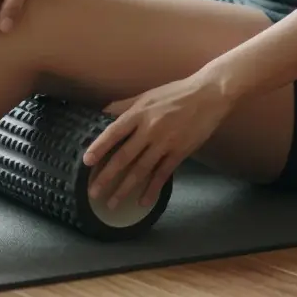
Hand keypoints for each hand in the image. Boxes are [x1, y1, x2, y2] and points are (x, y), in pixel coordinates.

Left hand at [82, 73, 233, 209]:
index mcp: (139, 112)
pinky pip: (162, 174)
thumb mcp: (147, 94)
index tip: (86, 162)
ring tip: (112, 203)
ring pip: (141, 170)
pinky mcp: (180, 152)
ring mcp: (165, 142)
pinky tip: (142, 202)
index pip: (113, 132)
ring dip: (125, 188)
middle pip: (124, 156)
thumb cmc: (176, 93)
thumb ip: (124, 105)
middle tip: (93, 192)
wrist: (209, 95)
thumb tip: (102, 113)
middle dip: (107, 176)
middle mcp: (149, 129)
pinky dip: (152, 189)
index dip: (99, 147)